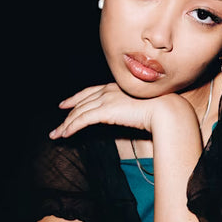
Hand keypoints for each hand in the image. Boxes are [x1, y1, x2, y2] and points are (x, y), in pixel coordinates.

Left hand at [49, 83, 167, 138]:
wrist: (165, 109)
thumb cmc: (160, 108)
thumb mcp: (141, 106)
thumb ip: (129, 109)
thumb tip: (128, 116)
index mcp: (116, 87)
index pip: (89, 92)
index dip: (75, 98)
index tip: (65, 104)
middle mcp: (108, 90)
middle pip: (81, 102)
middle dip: (67, 114)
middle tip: (58, 124)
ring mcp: (106, 99)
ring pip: (79, 112)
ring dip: (66, 124)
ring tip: (57, 134)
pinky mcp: (106, 111)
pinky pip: (83, 120)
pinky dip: (72, 127)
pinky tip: (66, 134)